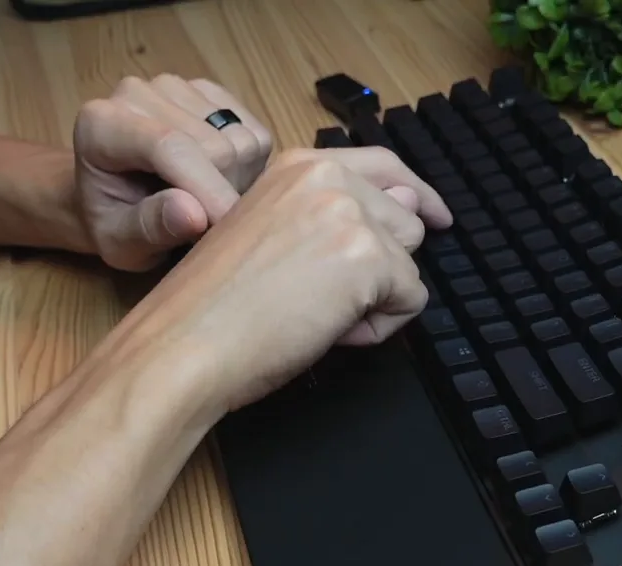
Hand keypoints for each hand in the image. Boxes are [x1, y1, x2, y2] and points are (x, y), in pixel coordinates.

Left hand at [71, 75, 273, 270]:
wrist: (113, 196)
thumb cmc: (113, 223)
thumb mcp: (120, 244)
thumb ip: (149, 229)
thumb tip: (194, 215)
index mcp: (101, 125)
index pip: (170, 146)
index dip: (208, 188)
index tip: (228, 227)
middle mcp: (138, 93)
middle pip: (215, 148)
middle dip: (221, 194)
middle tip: (203, 223)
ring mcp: (177, 88)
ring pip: (242, 141)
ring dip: (238, 183)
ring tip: (207, 201)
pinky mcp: (209, 92)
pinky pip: (256, 134)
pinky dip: (249, 166)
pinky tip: (219, 178)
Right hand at [110, 146, 451, 411]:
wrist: (184, 342)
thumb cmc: (214, 304)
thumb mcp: (274, 233)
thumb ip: (337, 212)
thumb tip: (414, 202)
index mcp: (298, 166)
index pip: (385, 166)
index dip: (416, 195)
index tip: (437, 216)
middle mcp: (328, 177)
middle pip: (406, 222)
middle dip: (378, 267)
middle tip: (316, 296)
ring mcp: (350, 214)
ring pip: (410, 262)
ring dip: (376, 298)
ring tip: (315, 312)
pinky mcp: (369, 257)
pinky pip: (411, 300)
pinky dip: (378, 328)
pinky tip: (326, 330)